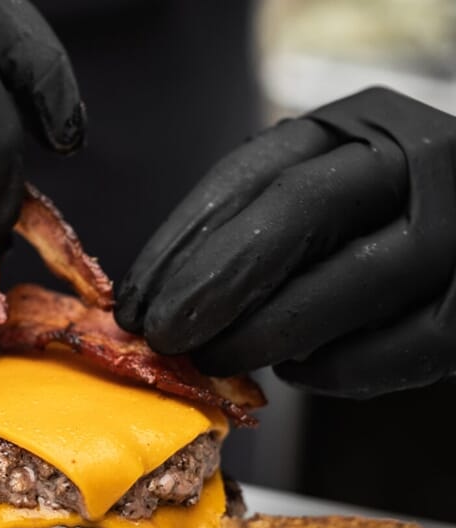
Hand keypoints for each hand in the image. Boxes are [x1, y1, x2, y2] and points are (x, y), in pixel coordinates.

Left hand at [116, 87, 455, 397]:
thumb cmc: (380, 225)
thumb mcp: (321, 197)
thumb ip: (260, 228)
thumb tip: (171, 293)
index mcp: (356, 128)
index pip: (251, 171)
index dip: (184, 237)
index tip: (139, 295)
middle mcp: (416, 163)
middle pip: (298, 209)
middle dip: (215, 279)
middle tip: (163, 334)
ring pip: (350, 279)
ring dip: (264, 331)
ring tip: (214, 360)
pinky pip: (404, 346)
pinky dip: (338, 368)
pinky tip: (299, 372)